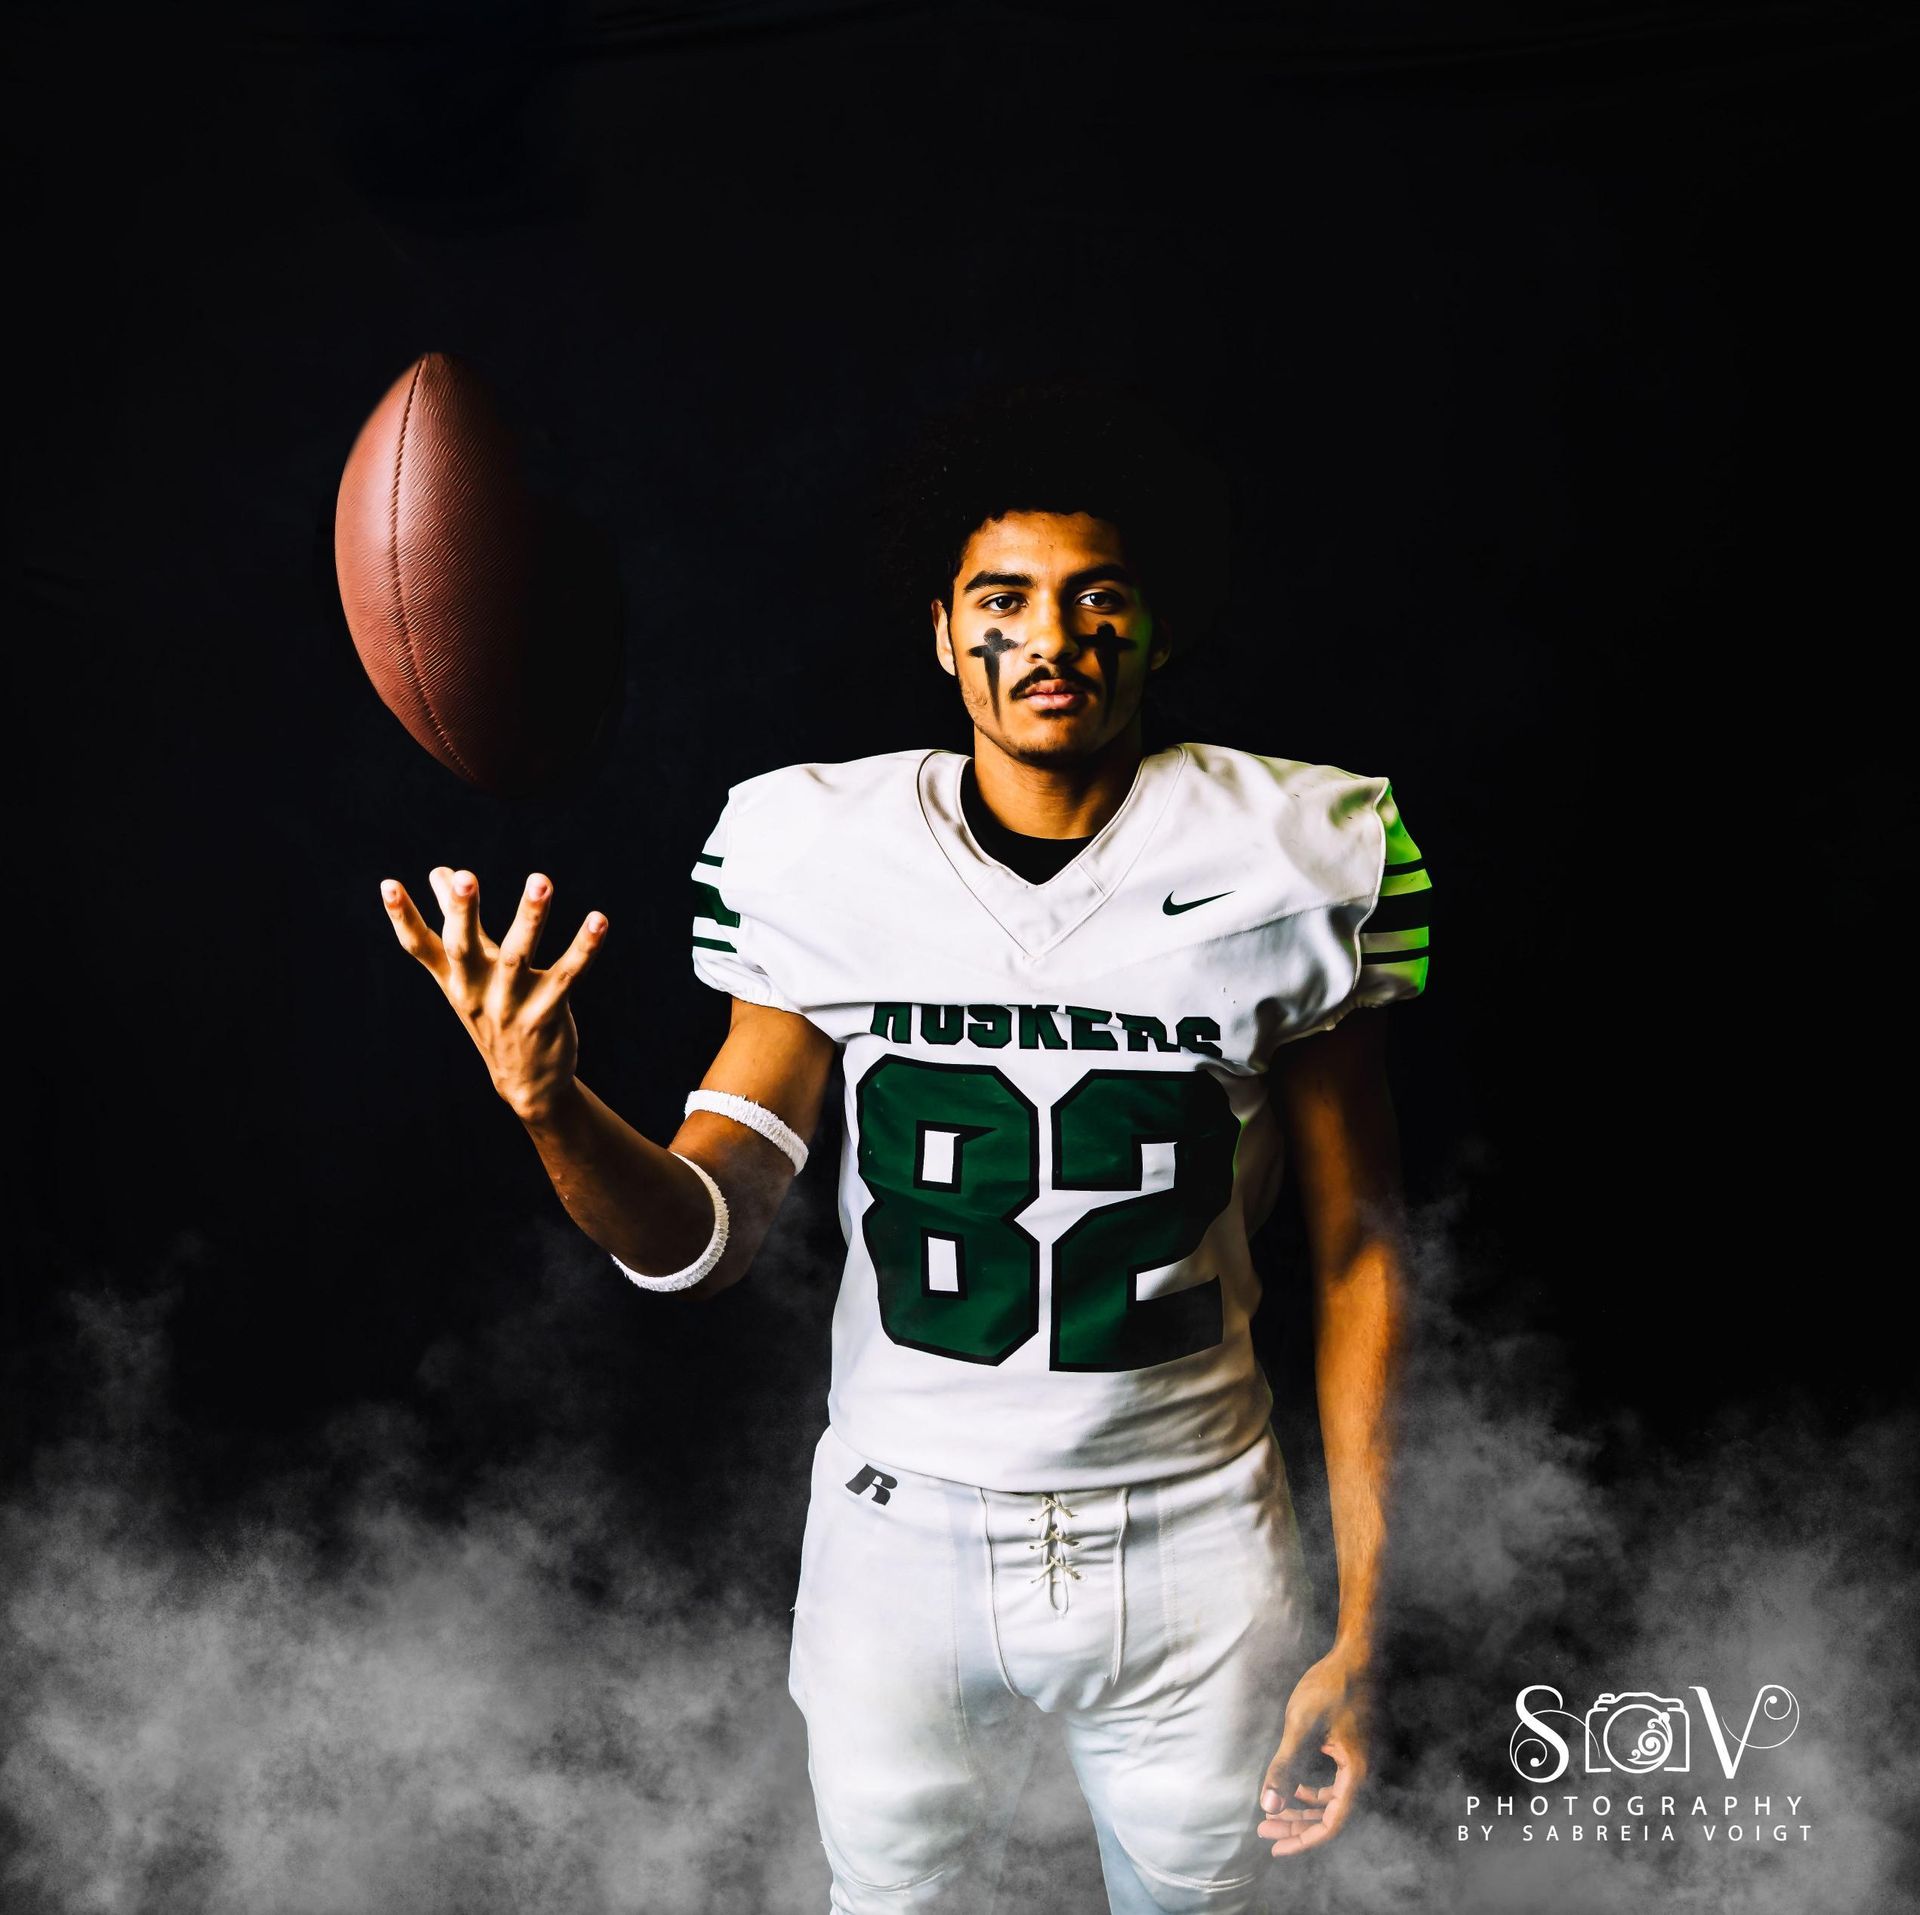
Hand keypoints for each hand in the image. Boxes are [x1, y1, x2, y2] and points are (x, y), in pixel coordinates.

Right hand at [380, 866, 605, 1121]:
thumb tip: (439, 871)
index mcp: (453, 978)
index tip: (388, 885)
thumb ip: (455, 919)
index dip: (402, 918)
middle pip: (463, 948)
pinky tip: (598, 919)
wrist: (525, 1082)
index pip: (420, 947)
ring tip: (540, 881)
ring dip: (529, 917)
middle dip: (463, 911)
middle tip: (465, 876)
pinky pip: (567, 974)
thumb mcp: (468, 971)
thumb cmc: (493, 1011)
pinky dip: (584, 946)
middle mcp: (476, 991)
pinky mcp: (546, 1013)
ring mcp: (510, 1004)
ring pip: (516, 956)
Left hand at [1255, 1648, 1370, 1857]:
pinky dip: (1312, 1791)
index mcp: (1355, 1774)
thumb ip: (1286, 1767)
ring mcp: (1359, 1762)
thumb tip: (1269, 1806)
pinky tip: (1294, 1787)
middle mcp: (1362, 1774)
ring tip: (1274, 1812)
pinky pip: (1334, 1784)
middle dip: (1296, 1826)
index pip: (1331, 1824)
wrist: (1356, 1655)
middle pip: (1330, 1816)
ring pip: (1331, 1801)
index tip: (1275, 1847)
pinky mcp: (1352, 1750)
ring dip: (1303, 1809)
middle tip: (1265, 1830)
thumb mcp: (1301, 1726)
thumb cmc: (1331, 1687)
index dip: (1303, 1840)